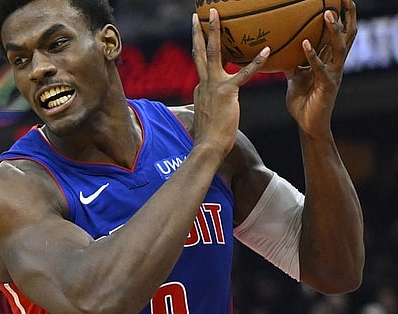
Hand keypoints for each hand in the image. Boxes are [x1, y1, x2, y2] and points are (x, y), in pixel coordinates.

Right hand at [191, 8, 267, 155]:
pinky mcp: (227, 92)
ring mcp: (213, 86)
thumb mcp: (207, 115)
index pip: (202, 64)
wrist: (207, 146)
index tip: (198, 34)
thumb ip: (209, 105)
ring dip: (215, 32)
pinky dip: (256, 62)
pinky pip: (244, 74)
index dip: (200, 48)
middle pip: (200, 52)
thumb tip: (208, 107)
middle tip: (199, 15)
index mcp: (200, 87)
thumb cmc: (210, 136)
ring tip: (217, 15)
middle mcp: (204, 82)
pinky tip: (267, 51)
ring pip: (213, 53)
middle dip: (199, 31)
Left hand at [285, 0, 357, 132]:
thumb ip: (293, 64)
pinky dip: (313, 55)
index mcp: (330, 61)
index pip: (340, 35)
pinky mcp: (327, 86)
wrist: (307, 124)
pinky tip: (306, 44)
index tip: (339, 1)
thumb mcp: (295, 78)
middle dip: (347, 17)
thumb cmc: (303, 102)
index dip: (342, 18)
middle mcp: (335, 65)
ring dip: (333, 31)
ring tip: (328, 15)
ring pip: (339, 48)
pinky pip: (320, 68)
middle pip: (347, 36)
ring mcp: (333, 75)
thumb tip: (281, 51)